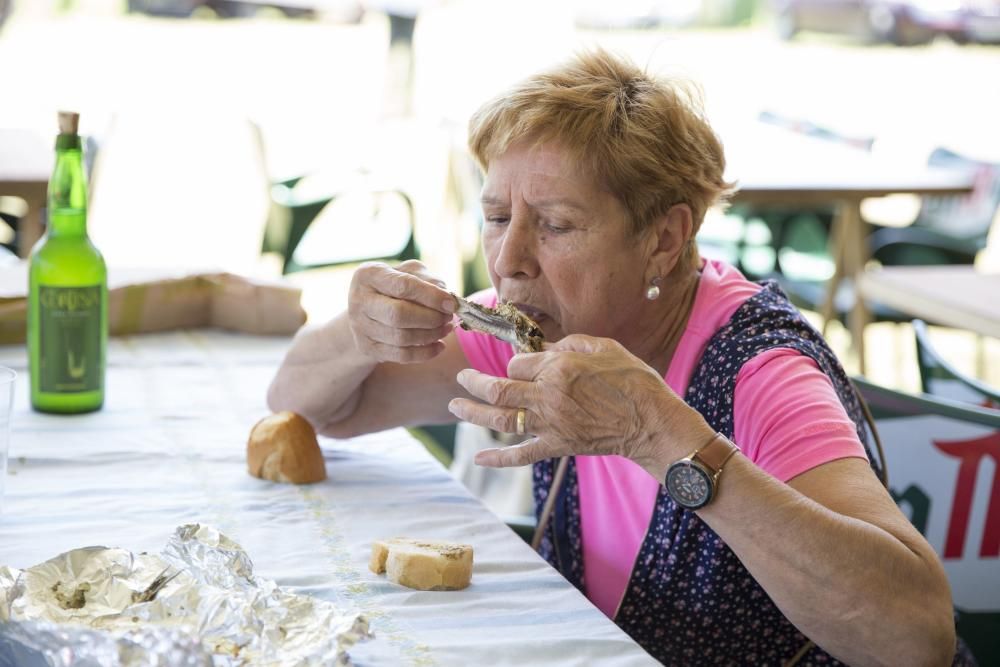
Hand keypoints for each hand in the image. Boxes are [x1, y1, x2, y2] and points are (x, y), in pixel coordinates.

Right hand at [347, 259, 455, 363]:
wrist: (367, 309)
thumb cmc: (394, 286)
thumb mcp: (409, 272)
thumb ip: (427, 279)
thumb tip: (446, 298)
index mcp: (369, 274)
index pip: (403, 286)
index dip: (431, 297)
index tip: (451, 304)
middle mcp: (360, 300)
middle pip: (399, 315)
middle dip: (431, 318)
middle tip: (448, 317)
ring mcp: (360, 326)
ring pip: (401, 337)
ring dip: (431, 335)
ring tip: (446, 328)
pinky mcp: (367, 348)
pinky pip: (401, 355)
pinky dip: (425, 353)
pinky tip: (439, 345)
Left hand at [448, 334, 701, 470]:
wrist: (651, 422)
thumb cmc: (632, 380)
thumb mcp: (603, 347)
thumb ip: (569, 343)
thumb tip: (545, 347)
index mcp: (558, 367)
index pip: (518, 363)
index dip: (515, 362)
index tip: (521, 363)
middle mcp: (548, 395)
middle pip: (498, 389)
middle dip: (473, 382)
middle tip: (461, 377)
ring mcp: (550, 424)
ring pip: (500, 419)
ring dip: (472, 413)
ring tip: (454, 405)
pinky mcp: (556, 446)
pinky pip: (521, 455)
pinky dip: (497, 458)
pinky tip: (477, 458)